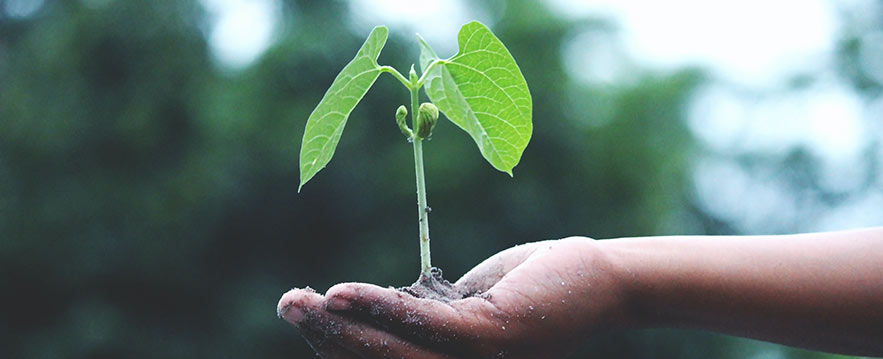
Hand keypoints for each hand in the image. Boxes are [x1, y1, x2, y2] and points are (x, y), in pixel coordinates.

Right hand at [277, 237, 632, 357]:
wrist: (606, 280)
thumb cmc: (539, 288)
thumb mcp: (472, 305)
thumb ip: (430, 314)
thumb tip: (381, 307)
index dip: (340, 346)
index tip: (308, 316)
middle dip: (326, 338)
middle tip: (287, 304)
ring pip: (392, 353)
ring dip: (339, 327)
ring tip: (299, 300)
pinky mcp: (493, 338)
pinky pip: (424, 327)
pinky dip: (378, 309)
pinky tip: (340, 294)